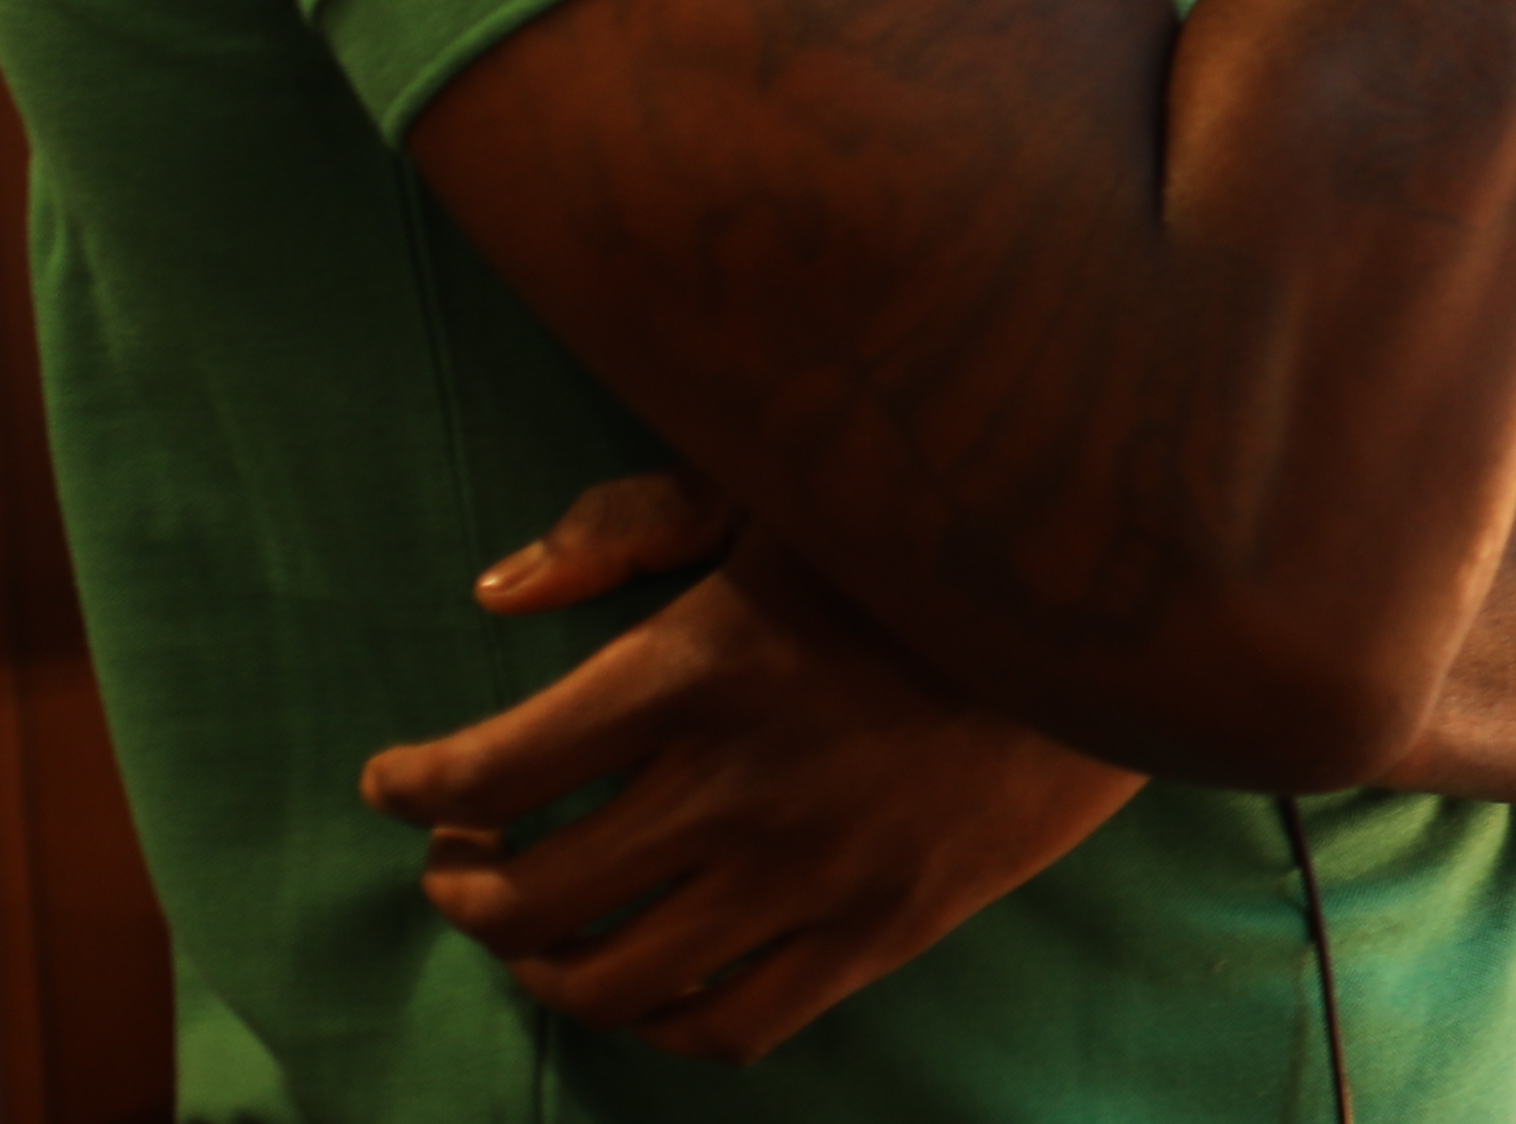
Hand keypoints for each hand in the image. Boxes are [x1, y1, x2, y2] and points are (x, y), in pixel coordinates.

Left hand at [364, 474, 1140, 1057]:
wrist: (1122, 614)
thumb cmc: (929, 539)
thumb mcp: (783, 490)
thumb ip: (630, 523)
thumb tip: (494, 595)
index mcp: (702, 666)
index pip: (498, 766)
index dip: (416, 785)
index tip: (393, 783)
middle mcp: (740, 786)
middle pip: (533, 890)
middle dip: (462, 885)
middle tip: (455, 862)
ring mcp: (811, 874)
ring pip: (613, 977)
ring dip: (539, 965)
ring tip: (531, 929)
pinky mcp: (880, 932)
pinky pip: (729, 1026)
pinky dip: (660, 1024)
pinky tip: (645, 980)